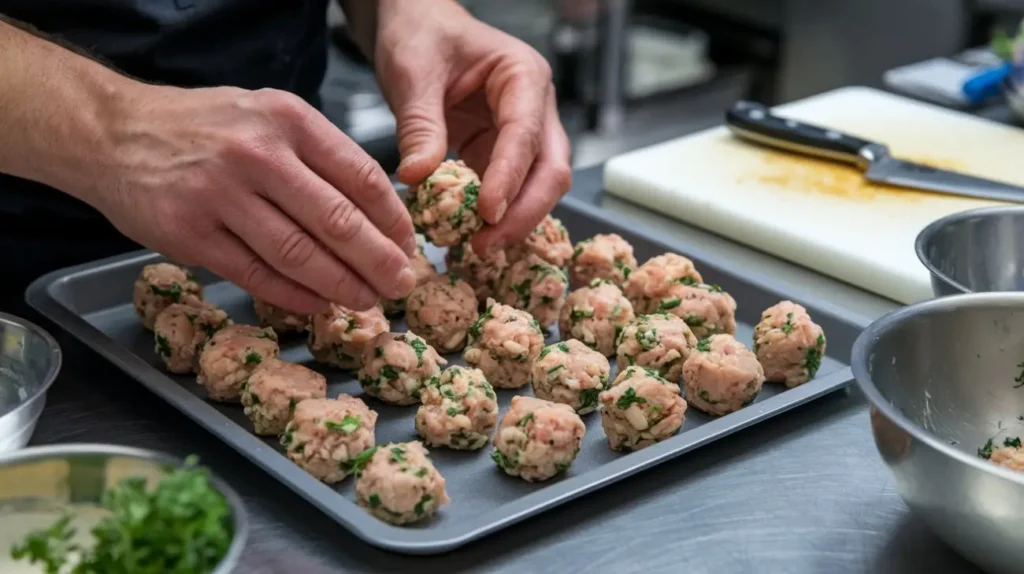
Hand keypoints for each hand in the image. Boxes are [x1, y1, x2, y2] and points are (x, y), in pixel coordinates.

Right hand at [81, 85, 416, 312]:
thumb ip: (320, 156)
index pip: (360, 177)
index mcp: (288, 120)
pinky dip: (294, 295)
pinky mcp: (190, 235)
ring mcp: (220, 196)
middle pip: (337, 221)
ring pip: (299, 254)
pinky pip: (257, 275)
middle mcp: (256, 154)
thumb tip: (380, 211)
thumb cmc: (204, 128)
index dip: (393, 220)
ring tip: (367, 300)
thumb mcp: (269, 116)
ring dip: (342, 285)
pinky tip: (318, 304)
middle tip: (401, 285)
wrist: (115, 133)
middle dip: (379, 262)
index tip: (409, 246)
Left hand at [374, 0, 571, 253]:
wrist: (415, 26)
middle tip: (487, 243)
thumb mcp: (413, 73)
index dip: (510, 177)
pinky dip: (494, 217)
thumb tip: (418, 177)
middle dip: (525, 212)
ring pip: (537, 187)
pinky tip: (471, 238)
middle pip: (550, 170)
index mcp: (523, 76)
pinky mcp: (501, 155)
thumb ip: (419, 125)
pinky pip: (508, 192)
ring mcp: (523, 135)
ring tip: (477, 247)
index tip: (487, 212)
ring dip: (513, 220)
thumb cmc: (420, 35)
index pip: (526, 134)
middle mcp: (535, 108)